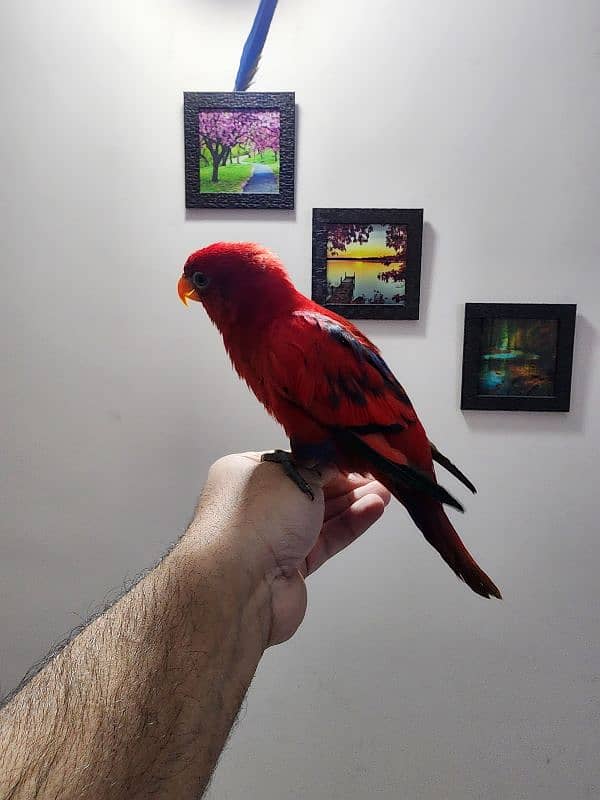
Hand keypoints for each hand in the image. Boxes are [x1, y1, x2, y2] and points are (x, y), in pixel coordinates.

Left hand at [189, 453, 389, 646]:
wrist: (239, 586)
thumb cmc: (254, 521)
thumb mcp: (293, 474)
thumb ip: (318, 466)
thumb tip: (333, 459)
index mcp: (246, 474)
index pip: (293, 460)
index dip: (326, 457)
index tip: (354, 454)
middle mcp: (257, 505)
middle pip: (309, 488)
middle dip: (345, 481)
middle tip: (377, 473)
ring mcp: (274, 537)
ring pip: (321, 515)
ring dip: (353, 502)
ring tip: (384, 491)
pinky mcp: (291, 566)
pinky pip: (326, 539)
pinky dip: (350, 524)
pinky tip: (373, 509)